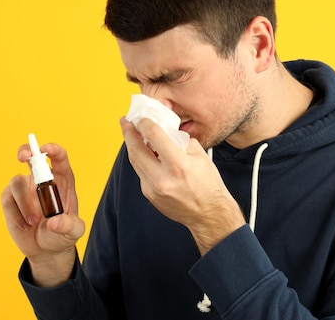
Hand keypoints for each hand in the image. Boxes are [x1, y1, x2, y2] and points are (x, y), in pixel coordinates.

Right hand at [1, 142, 85, 286]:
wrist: (45, 249)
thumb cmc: (62, 235)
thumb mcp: (73, 232)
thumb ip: (69, 226)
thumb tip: (54, 222)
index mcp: (62, 180)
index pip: (58, 157)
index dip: (52, 149)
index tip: (46, 149)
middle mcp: (43, 180)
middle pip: (32, 156)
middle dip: (26, 151)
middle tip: (24, 156)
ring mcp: (25, 188)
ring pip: (17, 181)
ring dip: (24, 203)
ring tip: (33, 221)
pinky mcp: (11, 199)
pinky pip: (7, 199)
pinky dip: (15, 213)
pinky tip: (25, 225)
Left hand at [120, 117, 244, 253]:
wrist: (209, 214)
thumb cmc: (208, 185)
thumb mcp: (200, 156)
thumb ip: (180, 141)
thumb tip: (165, 130)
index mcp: (179, 165)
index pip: (154, 136)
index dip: (144, 123)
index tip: (142, 118)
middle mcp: (163, 178)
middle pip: (136, 149)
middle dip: (128, 133)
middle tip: (125, 122)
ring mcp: (154, 189)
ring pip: (135, 162)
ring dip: (131, 146)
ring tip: (130, 134)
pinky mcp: (149, 196)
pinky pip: (141, 173)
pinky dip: (141, 161)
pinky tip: (143, 153)